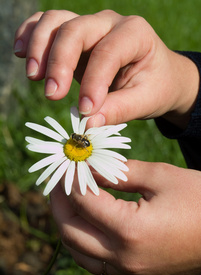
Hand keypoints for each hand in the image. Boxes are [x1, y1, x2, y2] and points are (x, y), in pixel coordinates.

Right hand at [14, 10, 198, 127]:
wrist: (156, 74)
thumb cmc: (154, 86)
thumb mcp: (146, 101)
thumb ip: (119, 110)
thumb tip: (88, 123)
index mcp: (135, 34)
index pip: (107, 53)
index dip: (93, 82)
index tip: (85, 110)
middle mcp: (110, 23)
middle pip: (75, 30)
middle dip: (59, 62)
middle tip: (51, 94)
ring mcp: (90, 26)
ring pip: (56, 22)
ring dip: (39, 46)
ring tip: (33, 76)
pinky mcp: (76, 36)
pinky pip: (48, 24)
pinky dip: (31, 35)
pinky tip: (21, 52)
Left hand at [50, 160, 200, 274]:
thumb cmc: (199, 199)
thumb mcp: (159, 177)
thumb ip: (119, 172)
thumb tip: (90, 168)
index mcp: (131, 230)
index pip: (82, 202)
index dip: (69, 180)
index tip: (66, 164)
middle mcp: (125, 257)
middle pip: (70, 231)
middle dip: (59, 202)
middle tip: (59, 181)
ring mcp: (129, 271)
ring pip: (78, 252)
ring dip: (67, 224)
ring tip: (68, 199)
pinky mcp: (135, 274)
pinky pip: (95, 262)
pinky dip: (83, 241)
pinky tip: (87, 222)